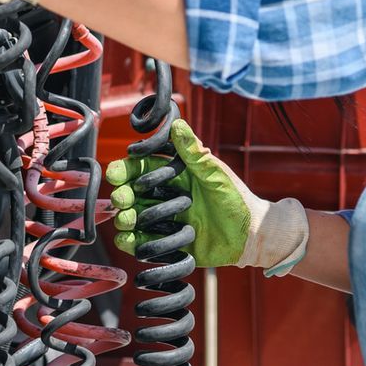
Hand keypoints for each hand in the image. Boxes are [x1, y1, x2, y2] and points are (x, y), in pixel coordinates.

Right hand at [106, 120, 309, 273]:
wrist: (251, 234)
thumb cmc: (236, 198)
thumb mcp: (215, 173)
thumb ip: (195, 153)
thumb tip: (178, 124)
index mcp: (173, 174)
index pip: (141, 168)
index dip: (125, 169)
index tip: (114, 173)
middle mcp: (164, 195)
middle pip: (132, 193)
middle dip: (122, 195)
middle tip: (121, 200)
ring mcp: (163, 219)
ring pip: (133, 217)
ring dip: (125, 218)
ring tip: (127, 219)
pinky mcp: (166, 242)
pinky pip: (141, 241)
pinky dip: (130, 241)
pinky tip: (127, 239)